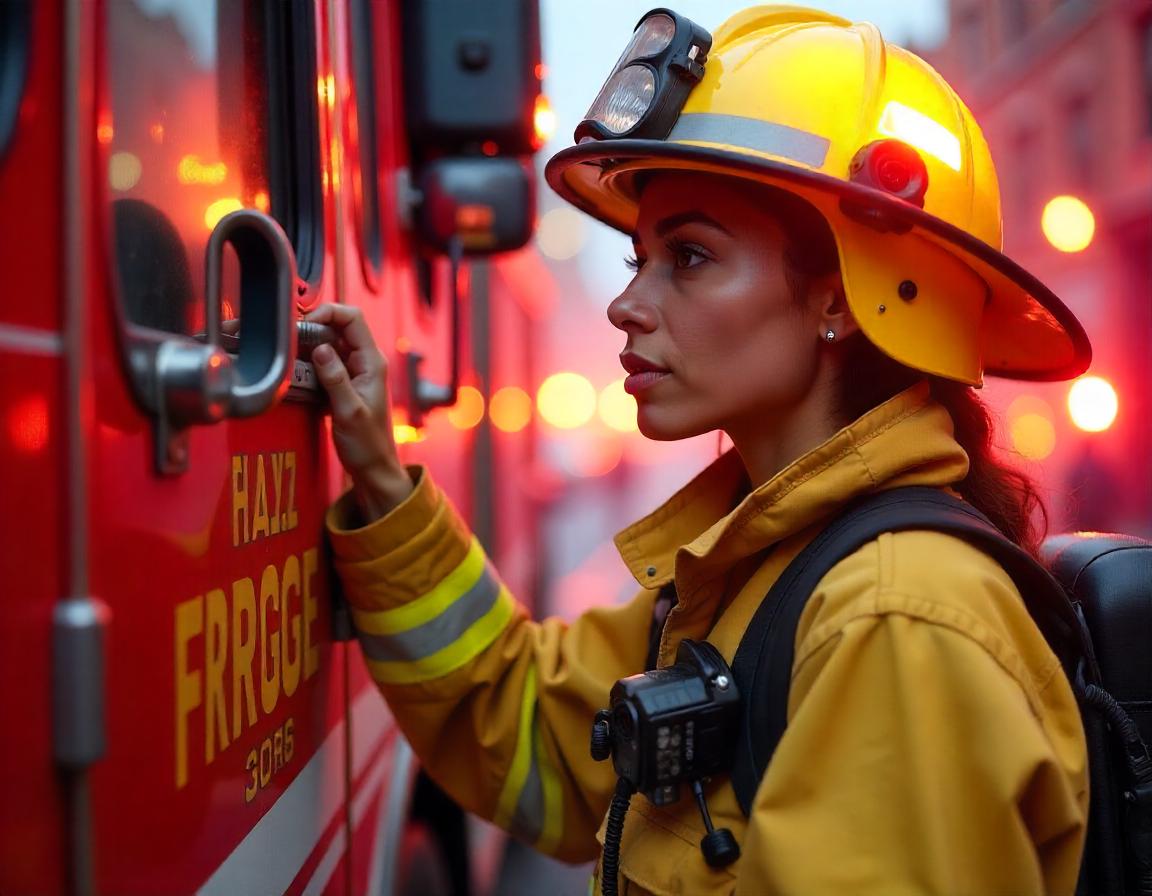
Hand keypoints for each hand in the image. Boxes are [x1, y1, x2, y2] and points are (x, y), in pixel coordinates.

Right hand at [304, 303, 412, 520]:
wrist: (372, 467)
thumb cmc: (367, 444)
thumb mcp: (349, 411)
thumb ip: (335, 378)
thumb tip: (321, 348)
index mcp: (372, 362)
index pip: (352, 318)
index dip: (328, 313)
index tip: (305, 324)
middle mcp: (364, 361)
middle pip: (338, 326)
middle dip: (313, 327)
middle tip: (290, 340)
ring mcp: (353, 371)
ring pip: (328, 343)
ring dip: (308, 345)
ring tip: (289, 355)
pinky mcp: (342, 382)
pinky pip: (324, 361)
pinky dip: (309, 361)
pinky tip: (296, 370)